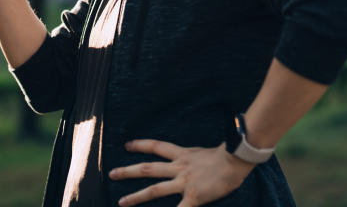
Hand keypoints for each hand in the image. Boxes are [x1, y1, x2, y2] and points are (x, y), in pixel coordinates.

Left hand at [109, 139, 254, 206]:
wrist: (235, 160)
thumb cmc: (227, 156)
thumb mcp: (206, 153)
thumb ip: (196, 158)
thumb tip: (196, 161)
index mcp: (183, 155)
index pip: (157, 147)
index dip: (141, 145)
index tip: (127, 145)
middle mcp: (179, 168)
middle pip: (148, 169)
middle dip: (128, 171)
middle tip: (111, 173)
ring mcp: (184, 183)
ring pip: (154, 190)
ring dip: (136, 197)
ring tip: (121, 202)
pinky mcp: (193, 198)